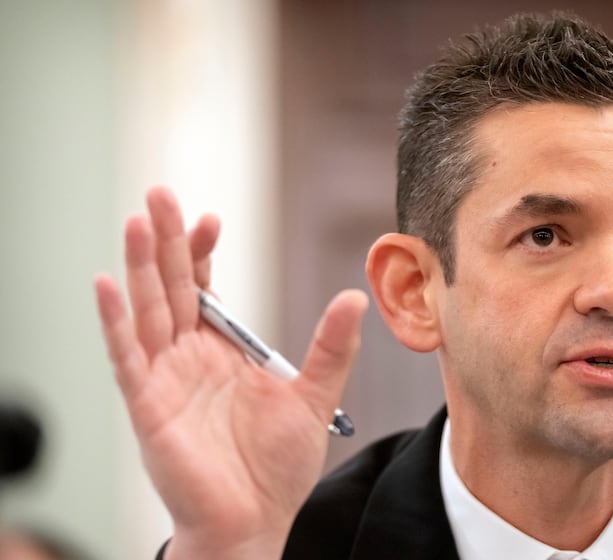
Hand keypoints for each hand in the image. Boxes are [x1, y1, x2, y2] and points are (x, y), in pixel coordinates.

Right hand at [94, 187, 367, 558]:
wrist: (254, 519)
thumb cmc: (276, 466)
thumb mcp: (312, 397)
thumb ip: (330, 348)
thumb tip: (355, 298)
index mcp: (223, 351)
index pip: (206, 289)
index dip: (204, 253)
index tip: (210, 217)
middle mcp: (188, 358)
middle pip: (172, 287)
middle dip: (165, 241)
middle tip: (159, 193)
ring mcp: (164, 379)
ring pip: (148, 310)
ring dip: (140, 266)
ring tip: (135, 221)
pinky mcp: (148, 405)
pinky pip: (127, 357)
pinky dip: (116, 321)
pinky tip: (108, 284)